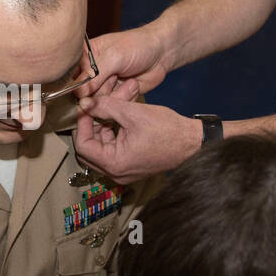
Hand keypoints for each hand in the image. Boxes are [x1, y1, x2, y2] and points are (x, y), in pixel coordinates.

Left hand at [75, 94, 199, 184]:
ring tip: (111, 109)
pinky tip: (119, 118)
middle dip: (91, 126)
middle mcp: (116, 173)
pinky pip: (112, 150)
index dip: (82, 124)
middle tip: (95, 108)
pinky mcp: (130, 166)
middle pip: (89, 150)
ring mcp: (123, 171)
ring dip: (102, 127)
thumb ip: (105, 106)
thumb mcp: (133, 113)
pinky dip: (112, 133)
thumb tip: (85, 103)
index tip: (86, 108)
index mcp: (115, 164)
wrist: (193, 142)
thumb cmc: (168, 131)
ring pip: (100, 148)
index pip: (83, 146)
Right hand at [81, 26, 170, 100]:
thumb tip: (79, 92)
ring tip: (129, 80)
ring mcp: (104, 85)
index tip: (88, 87)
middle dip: (101, 90)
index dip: (77, 85)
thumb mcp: (114, 56)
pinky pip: (113, 105)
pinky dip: (124, 98)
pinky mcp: (116, 95)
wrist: (162, 53)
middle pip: (84, 93)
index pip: (71, 76)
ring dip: (115, 95)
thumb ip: (95, 75)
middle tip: (115, 79)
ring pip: (99, 102)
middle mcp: (91, 72)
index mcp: (85, 56)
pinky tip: (133, 85)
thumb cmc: (138, 46)